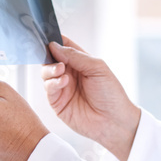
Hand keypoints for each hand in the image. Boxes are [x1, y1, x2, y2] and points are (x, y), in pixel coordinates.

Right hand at [41, 36, 139, 160]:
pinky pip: (48, 89)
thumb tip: (54, 46)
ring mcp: (62, 88)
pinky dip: (52, 83)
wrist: (114, 121)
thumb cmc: (111, 94)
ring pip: (46, 73)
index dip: (55, 41)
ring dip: (50, 69)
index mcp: (80, 63)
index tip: (49, 39)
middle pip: (50, 59)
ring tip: (62, 70)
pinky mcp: (57, 103)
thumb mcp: (97, 68)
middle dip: (50, 56)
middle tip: (57, 59)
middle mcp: (69, 74)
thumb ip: (76, 56)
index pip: (64, 47)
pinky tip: (64, 82)